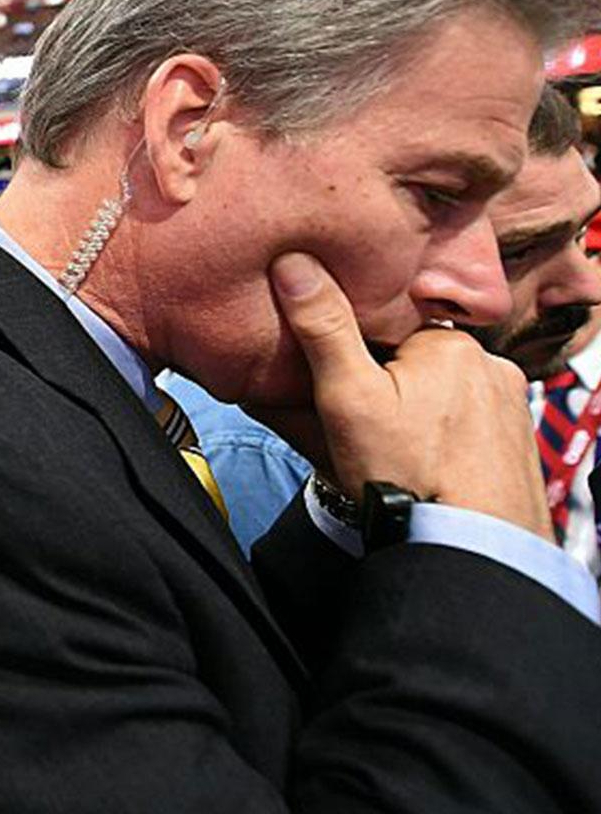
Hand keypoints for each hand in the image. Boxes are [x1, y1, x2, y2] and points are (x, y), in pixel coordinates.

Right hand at [268, 252, 550, 538]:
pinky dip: (448, 441)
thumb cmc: (407, 475)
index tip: (338, 385)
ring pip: (445, 398)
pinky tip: (426, 467)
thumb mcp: (347, 397)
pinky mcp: (519, 447)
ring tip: (391, 454)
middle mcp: (492, 366)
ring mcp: (511, 409)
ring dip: (420, 415)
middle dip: (388, 387)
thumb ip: (322, 329)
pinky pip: (471, 429)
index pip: (390, 330)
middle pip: (418, 364)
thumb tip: (295, 264)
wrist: (471, 549)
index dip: (356, 355)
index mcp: (449, 344)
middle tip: (359, 429)